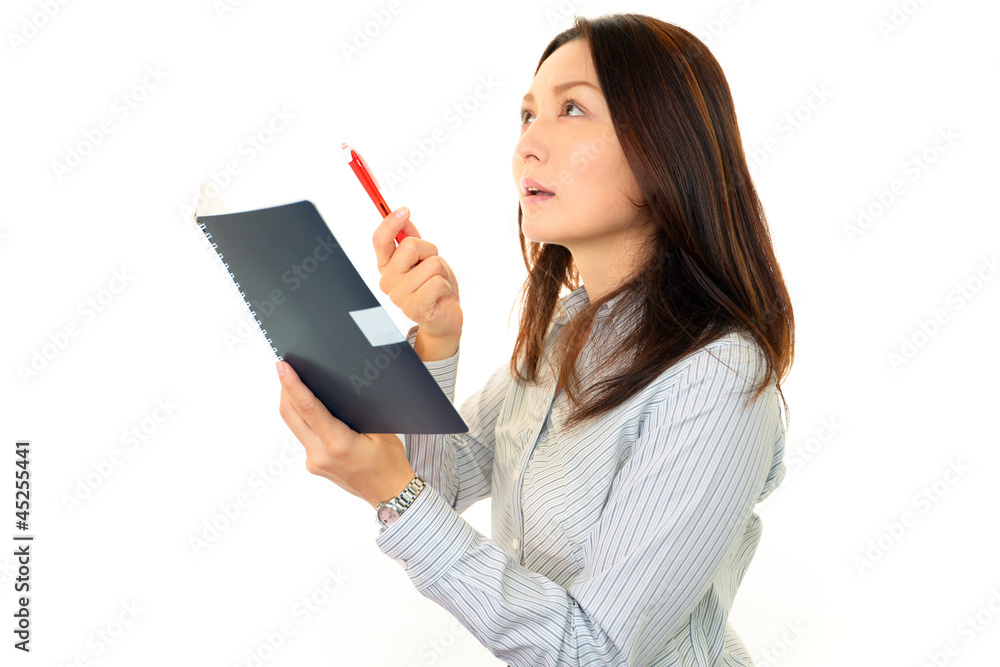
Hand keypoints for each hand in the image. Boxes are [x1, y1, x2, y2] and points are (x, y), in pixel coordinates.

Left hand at [276, 359, 414, 507]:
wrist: (390, 494)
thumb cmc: (390, 462)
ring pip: (294, 425)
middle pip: (291, 415)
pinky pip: (303, 436)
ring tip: (296, 383)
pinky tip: (312, 410)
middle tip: (284, 367)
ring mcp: (314, 461)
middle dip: (285, 389)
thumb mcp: (380, 430)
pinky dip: (304, 419)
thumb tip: (336, 389)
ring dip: (292, 403)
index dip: (292, 385)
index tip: (282, 366)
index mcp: (339, 444)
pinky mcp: (313, 464)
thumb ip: (355, 412)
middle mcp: (320, 454)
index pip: (308, 408)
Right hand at [373, 206, 462, 341]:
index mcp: (387, 266)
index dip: (390, 222)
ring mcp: (399, 297)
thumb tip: (403, 216)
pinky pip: (437, 282)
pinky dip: (445, 286)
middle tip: (433, 267)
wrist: (445, 316)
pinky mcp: (414, 308)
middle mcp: (387, 281)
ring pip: (430, 264)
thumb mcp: (424, 258)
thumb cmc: (434, 286)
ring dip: (441, 271)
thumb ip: (412, 238)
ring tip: (437, 284)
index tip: (404, 210)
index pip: (380, 240)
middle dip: (430, 251)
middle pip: (410, 246)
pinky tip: (440, 296)